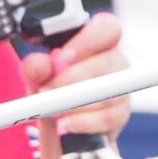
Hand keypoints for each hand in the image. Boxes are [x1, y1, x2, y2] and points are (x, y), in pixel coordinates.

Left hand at [21, 11, 132, 158]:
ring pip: (109, 92)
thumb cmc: (53, 92)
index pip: (107, 28)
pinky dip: (82, 122)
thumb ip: (35, 68)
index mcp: (96, 43)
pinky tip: (65, 124)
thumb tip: (40, 65)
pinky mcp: (121, 115)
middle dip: (73, 78)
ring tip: (51, 110)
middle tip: (47, 91)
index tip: (62, 57)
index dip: (88, 40)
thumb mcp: (37, 78)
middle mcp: (114, 62)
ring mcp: (122, 89)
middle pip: (110, 61)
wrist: (59, 130)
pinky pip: (109, 117)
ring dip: (75, 103)